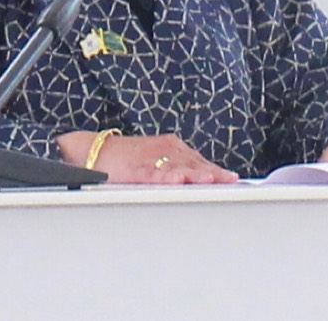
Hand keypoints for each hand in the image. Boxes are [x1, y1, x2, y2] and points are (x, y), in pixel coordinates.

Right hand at [58, 131, 237, 183]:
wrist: (94, 150)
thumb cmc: (128, 158)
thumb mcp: (157, 158)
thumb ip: (179, 167)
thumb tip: (203, 179)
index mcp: (171, 147)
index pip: (199, 160)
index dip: (216, 170)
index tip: (233, 179)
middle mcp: (163, 149)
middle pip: (193, 163)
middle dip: (211, 172)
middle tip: (229, 181)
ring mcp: (149, 158)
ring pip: (176, 166)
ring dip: (194, 173)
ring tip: (210, 179)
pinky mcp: (134, 168)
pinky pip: (153, 173)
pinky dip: (165, 176)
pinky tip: (176, 180)